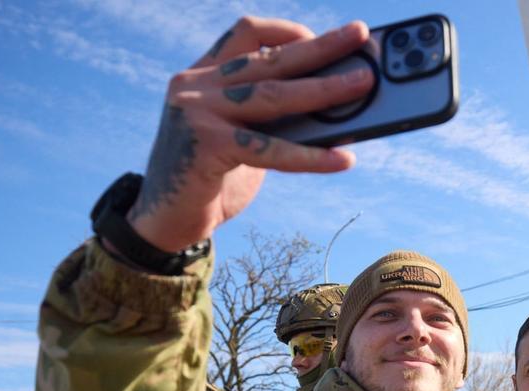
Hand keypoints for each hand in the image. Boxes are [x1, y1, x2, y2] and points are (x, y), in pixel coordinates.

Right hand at [127, 16, 375, 252]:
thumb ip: (272, 118)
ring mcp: (197, 112)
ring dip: (323, 89)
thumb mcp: (241, 136)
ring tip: (362, 86)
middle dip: (320, 47)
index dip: (287, 31)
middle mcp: (195, 85)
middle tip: (359, 36)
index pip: (246, 33)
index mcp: (203, 75)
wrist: (166, 221)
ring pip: (273, 95)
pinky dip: (310, 156)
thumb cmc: (211, 178)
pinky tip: (342, 158)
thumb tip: (335, 109)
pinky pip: (270, 149)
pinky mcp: (205, 147)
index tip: (325, 37)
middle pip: (269, 58)